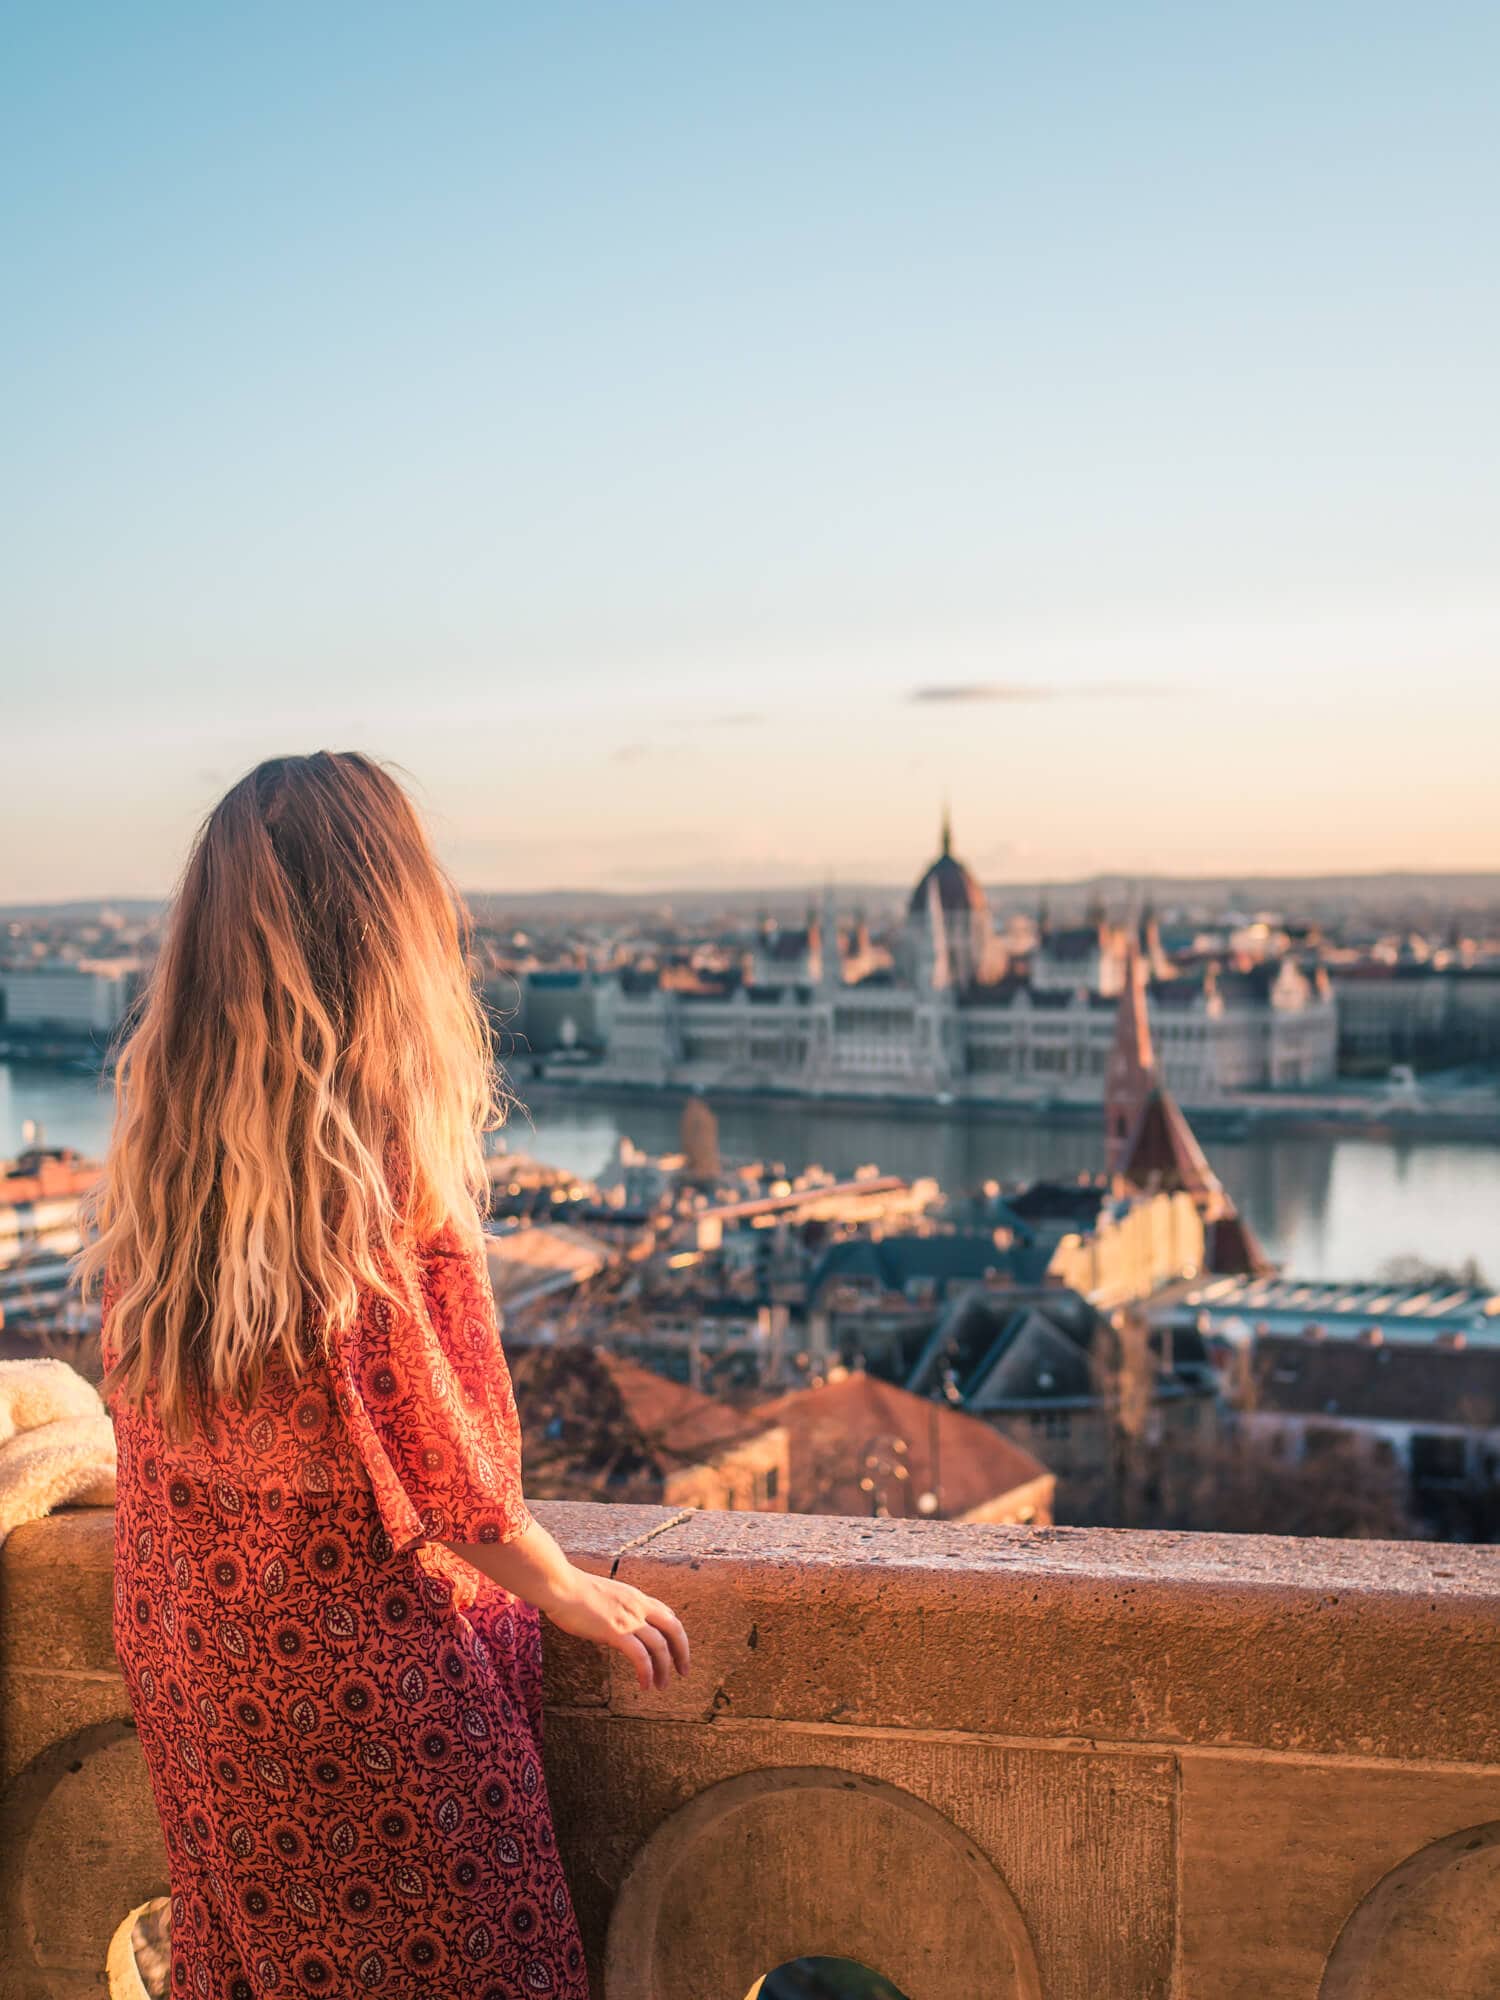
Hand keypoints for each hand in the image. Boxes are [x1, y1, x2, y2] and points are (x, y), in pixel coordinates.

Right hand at [540, 1566, 690, 1692]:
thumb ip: (615, 1607)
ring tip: (661, 1685)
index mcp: (635, 1597)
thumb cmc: (572, 1591)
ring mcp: (629, 1618)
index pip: (666, 1613)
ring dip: (664, 1669)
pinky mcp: (616, 1632)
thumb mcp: (603, 1595)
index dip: (675, 1633)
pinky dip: (647, 1672)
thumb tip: (613, 1621)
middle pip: (673, 1628)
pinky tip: (644, 1685)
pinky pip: (641, 1657)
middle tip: (683, 1670)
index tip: (676, 1648)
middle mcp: (638, 1606)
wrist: (560, 1585)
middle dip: (682, 1651)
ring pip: (660, 1646)